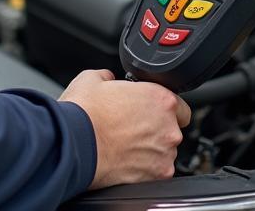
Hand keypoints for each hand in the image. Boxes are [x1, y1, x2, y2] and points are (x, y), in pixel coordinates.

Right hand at [59, 69, 189, 189]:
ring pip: (164, 152)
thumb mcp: (93, 78)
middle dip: (156, 129)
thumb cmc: (85, 113)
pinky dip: (144, 167)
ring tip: (125, 145)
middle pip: (172, 129)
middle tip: (132, 127)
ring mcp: (163, 154)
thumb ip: (109, 76)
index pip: (179, 106)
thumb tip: (109, 78)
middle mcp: (168, 128)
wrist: (75, 144)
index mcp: (160, 99)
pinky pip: (156, 171)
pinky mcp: (155, 177)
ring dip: (151, 149)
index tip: (150, 112)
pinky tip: (125, 160)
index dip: (163, 109)